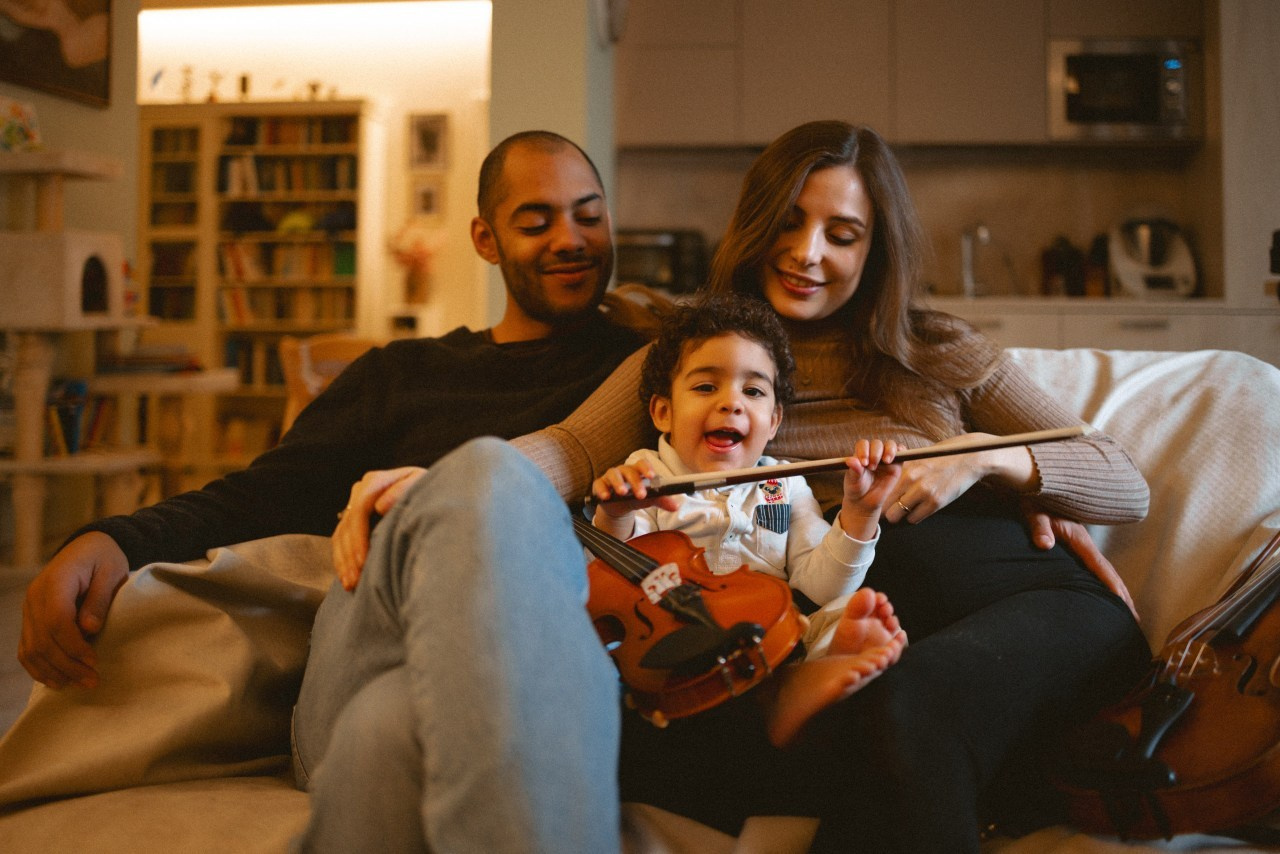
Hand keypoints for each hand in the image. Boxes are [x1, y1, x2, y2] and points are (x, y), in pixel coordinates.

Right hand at [18, 531, 128, 688]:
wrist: (87, 547)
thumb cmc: (104, 558)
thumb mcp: (112, 570)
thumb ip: (100, 598)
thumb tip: (89, 629)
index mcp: (56, 581)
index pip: (57, 620)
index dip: (74, 645)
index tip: (94, 661)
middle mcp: (35, 597)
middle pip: (43, 640)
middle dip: (67, 665)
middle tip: (93, 681)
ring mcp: (29, 609)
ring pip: (31, 648)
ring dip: (53, 671)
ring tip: (78, 684)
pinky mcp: (30, 619)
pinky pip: (26, 648)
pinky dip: (38, 667)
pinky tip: (57, 681)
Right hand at [333, 466, 426, 590]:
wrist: (430, 495)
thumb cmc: (430, 492)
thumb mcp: (421, 486)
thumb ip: (404, 490)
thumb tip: (380, 506)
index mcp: (375, 481)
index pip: (359, 509)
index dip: (359, 536)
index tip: (364, 561)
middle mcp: (360, 490)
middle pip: (348, 524)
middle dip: (350, 554)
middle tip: (355, 580)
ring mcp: (354, 505)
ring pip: (341, 535)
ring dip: (344, 562)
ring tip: (351, 584)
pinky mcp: (352, 520)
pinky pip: (340, 541)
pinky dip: (342, 561)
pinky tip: (347, 579)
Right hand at [590, 461, 680, 517]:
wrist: (619, 506)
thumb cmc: (635, 496)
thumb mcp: (649, 499)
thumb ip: (661, 500)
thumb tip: (675, 506)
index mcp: (637, 471)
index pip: (642, 464)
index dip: (646, 468)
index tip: (652, 476)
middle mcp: (624, 471)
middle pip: (629, 471)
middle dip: (635, 481)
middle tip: (641, 494)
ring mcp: (610, 477)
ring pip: (613, 474)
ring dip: (618, 483)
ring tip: (622, 493)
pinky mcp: (600, 485)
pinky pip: (599, 484)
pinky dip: (601, 489)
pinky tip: (605, 497)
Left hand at [838, 439, 901, 538]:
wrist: (865, 501)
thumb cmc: (857, 489)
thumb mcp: (853, 481)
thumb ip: (854, 470)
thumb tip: (851, 460)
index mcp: (861, 454)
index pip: (863, 444)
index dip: (864, 450)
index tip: (863, 463)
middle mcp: (873, 453)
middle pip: (877, 444)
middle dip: (875, 453)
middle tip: (872, 467)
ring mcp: (885, 458)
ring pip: (890, 445)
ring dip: (889, 450)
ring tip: (886, 461)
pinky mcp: (896, 465)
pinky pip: (901, 453)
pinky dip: (902, 450)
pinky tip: (900, 453)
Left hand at [885, 432, 1034, 523]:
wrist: (968, 458)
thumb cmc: (941, 457)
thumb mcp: (917, 457)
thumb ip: (901, 468)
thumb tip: (883, 481)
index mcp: (903, 466)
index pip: (880, 489)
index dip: (880, 496)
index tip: (883, 499)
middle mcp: (910, 478)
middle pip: (884, 504)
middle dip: (887, 509)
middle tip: (893, 508)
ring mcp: (923, 491)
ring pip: (896, 515)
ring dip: (900, 514)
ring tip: (907, 509)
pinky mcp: (935, 502)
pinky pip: (914, 519)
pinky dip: (915, 516)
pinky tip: (920, 509)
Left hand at [1023, 501, 1138, 620]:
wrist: (1031, 486)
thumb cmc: (1031, 499)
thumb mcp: (1033, 512)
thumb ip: (1039, 528)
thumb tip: (1044, 544)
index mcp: (1078, 537)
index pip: (1099, 566)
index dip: (1111, 585)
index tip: (1123, 603)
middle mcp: (1084, 542)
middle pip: (1108, 572)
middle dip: (1122, 595)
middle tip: (1135, 619)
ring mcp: (1081, 543)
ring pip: (1104, 570)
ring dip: (1117, 590)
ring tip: (1128, 611)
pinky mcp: (1074, 544)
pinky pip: (1094, 567)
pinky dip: (1104, 581)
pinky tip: (1104, 593)